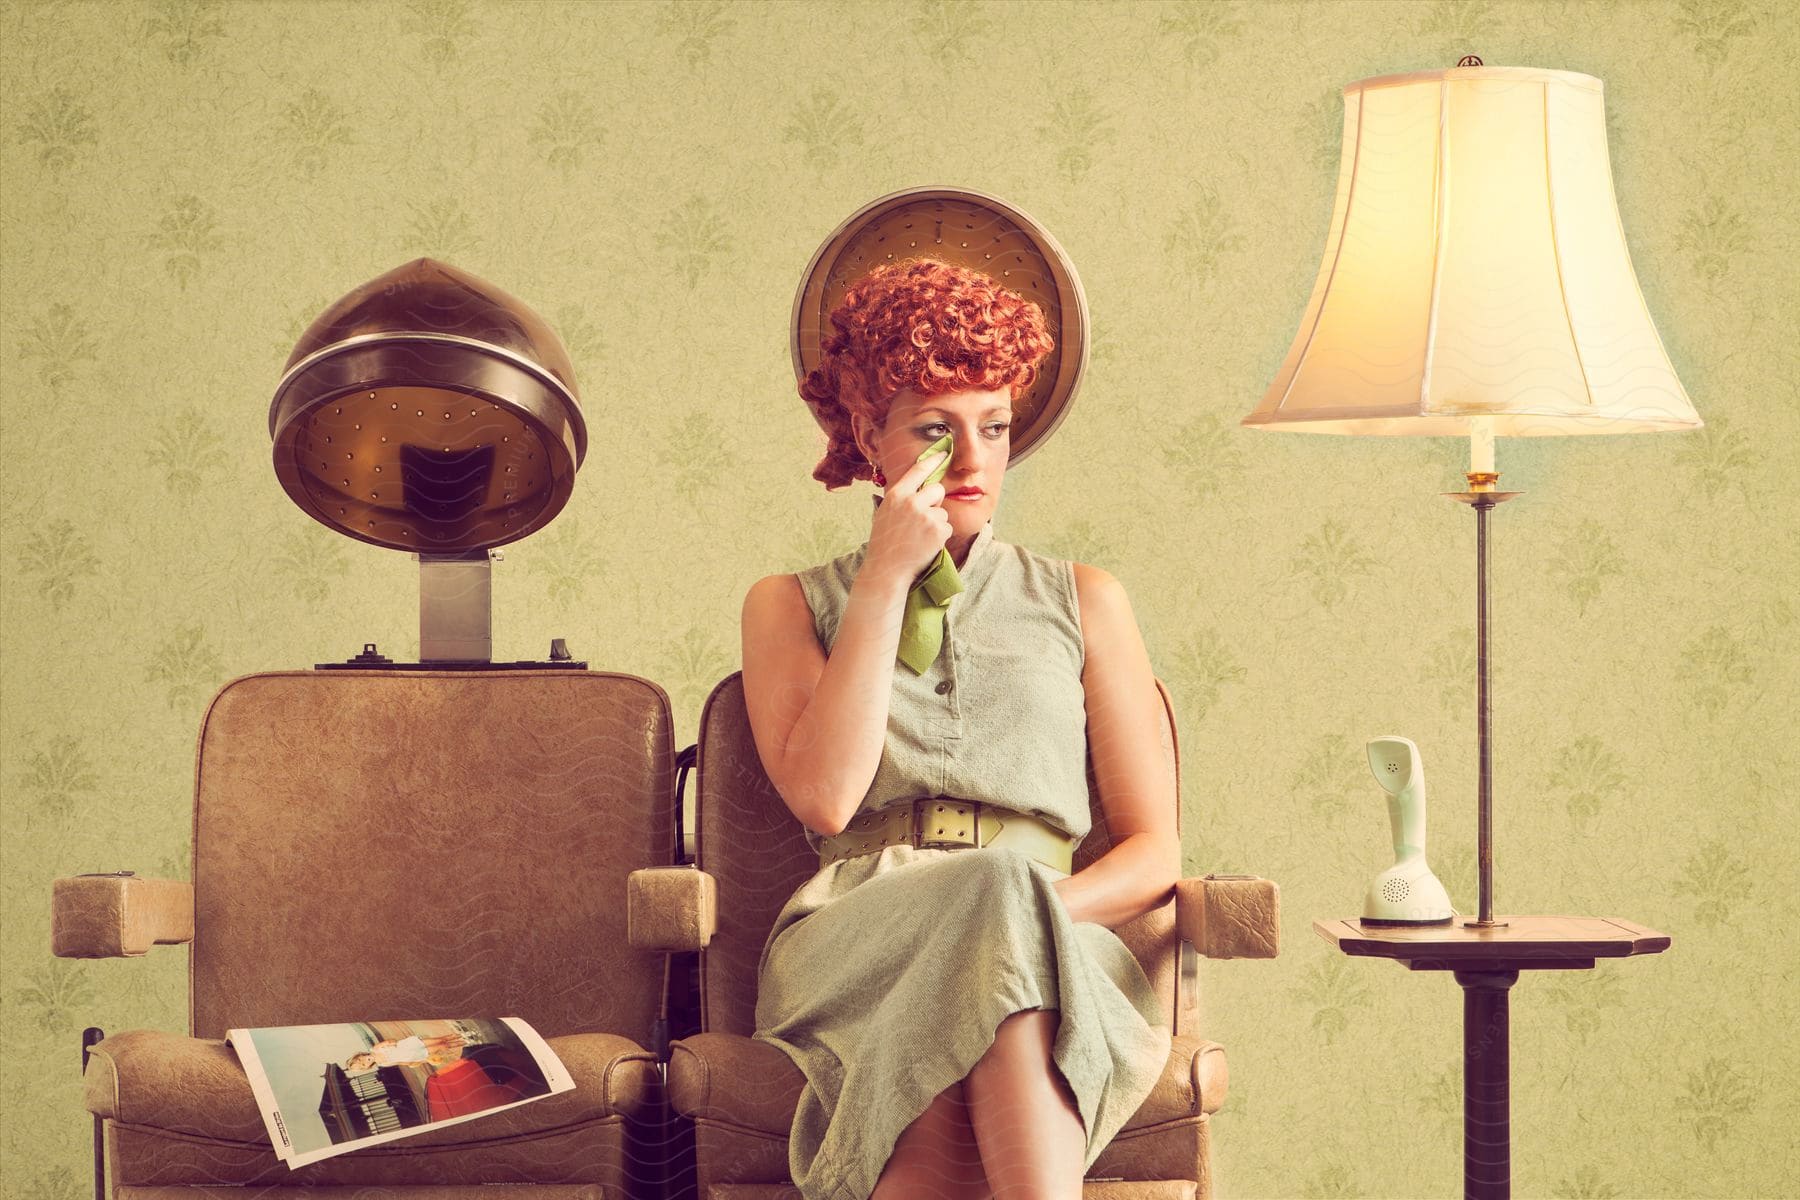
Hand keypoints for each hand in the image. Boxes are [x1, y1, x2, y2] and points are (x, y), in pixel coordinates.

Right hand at [862, 440, 952, 588]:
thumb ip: (901, 498)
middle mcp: (911, 502)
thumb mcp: (886, 513)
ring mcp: (925, 516)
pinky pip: (947, 527)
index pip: (918, 470)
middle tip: (923, 519)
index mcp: (896, 495)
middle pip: (937, 490)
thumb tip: (918, 485)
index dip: (933, 460)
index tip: (944, 452)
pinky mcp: (938, 531)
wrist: (887, 569)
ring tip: (919, 537)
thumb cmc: (885, 543)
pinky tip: (925, 545)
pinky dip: (940, 537)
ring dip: (936, 524)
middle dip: (935, 502)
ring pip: (943, 512)